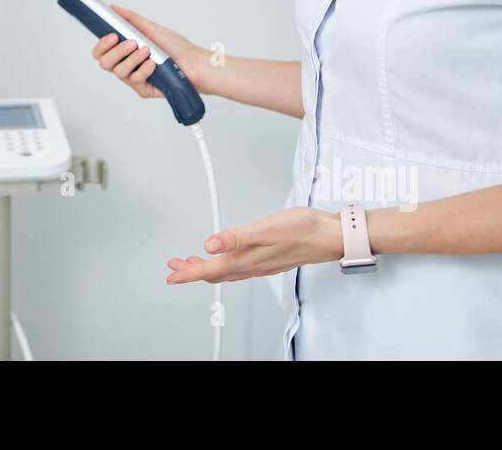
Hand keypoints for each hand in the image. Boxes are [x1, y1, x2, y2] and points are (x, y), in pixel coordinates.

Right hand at [91, 4, 209, 98]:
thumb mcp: (151, 29)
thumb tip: (113, 8)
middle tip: (131, 42)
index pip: (102, 51)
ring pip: (118, 72)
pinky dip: (143, 70)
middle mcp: (127, 65)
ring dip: (132, 59)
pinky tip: (152, 64)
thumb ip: (130, 19)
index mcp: (125, 51)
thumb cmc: (175, 47)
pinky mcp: (143, 89)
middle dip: (116, 51)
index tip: (111, 35)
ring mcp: (134, 78)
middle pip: (105, 63)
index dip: (102, 44)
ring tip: (147, 50)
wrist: (194, 62)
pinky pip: (135, 81)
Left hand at [165, 208, 342, 284]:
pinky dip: (224, 265)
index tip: (171, 275)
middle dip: (192, 270)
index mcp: (247, 259)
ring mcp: (260, 265)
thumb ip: (235, 237)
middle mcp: (252, 266)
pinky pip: (239, 268)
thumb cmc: (303, 229)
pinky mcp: (268, 260)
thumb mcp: (266, 228)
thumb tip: (209, 245)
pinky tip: (224, 259)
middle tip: (175, 266)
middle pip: (215, 273)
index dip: (187, 273)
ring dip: (207, 268)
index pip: (209, 270)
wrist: (330, 236)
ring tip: (192, 262)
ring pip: (226, 271)